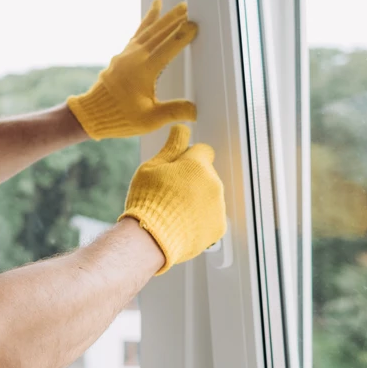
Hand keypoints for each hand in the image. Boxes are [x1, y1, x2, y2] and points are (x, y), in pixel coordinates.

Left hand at [67, 0, 197, 138]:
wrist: (93, 113)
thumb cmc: (121, 117)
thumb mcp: (150, 119)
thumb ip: (174, 112)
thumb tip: (197, 112)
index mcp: (144, 70)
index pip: (168, 48)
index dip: (182, 36)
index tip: (194, 25)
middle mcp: (134, 57)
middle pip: (158, 33)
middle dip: (174, 20)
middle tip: (189, 8)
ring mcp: (127, 54)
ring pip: (148, 31)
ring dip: (163, 18)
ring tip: (176, 6)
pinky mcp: (123, 55)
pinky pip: (138, 34)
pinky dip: (147, 22)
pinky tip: (154, 10)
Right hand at [120, 124, 224, 273]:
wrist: (151, 238)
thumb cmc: (147, 201)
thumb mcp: (152, 168)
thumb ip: (171, 147)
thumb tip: (181, 129)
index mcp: (197, 165)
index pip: (203, 150)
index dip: (189, 157)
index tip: (177, 167)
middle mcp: (213, 184)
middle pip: (206, 174)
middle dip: (192, 179)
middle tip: (169, 192)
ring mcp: (218, 207)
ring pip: (210, 195)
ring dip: (197, 199)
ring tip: (173, 210)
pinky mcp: (219, 227)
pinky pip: (211, 216)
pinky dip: (200, 219)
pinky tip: (181, 223)